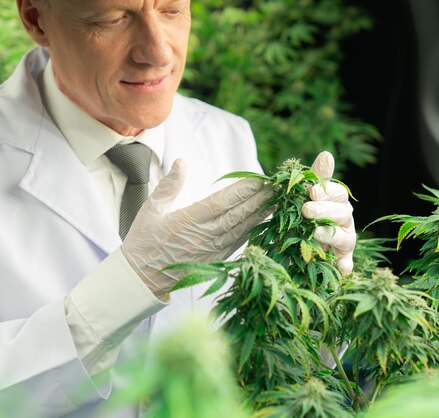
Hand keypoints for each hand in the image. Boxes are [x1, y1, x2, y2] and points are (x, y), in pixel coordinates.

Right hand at [121, 159, 272, 298]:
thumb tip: (182, 161)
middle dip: (259, 199)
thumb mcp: (152, 209)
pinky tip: (264, 221)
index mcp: (188, 220)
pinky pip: (239, 243)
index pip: (222, 202)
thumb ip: (170, 185)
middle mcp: (204, 235)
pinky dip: (253, 231)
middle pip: (238, 214)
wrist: (142, 278)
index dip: (242, 191)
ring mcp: (212, 250)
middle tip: (278, 186)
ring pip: (242, 229)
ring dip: (261, 214)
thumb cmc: (144, 240)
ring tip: (277, 201)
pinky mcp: (216, 260)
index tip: (259, 180)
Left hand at [302, 151, 355, 275]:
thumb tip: (327, 154)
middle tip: (306, 210)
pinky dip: (345, 266)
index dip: (326, 192)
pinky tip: (341, 269)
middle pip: (342, 214)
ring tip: (316, 233)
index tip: (311, 192)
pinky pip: (346, 263)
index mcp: (338, 201)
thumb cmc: (305, 212)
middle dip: (325, 211)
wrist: (297, 239)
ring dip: (331, 236)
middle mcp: (345, 220)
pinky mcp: (341, 260)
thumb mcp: (307, 194)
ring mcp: (345, 240)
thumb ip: (317, 176)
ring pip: (345, 237)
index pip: (338, 193)